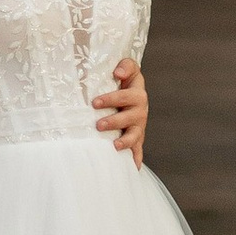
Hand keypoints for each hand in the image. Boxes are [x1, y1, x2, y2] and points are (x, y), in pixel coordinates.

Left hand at [94, 53, 147, 168]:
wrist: (133, 94)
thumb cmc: (124, 81)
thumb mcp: (127, 69)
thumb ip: (125, 66)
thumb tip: (117, 73)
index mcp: (137, 93)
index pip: (125, 96)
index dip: (111, 99)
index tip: (95, 103)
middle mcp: (140, 111)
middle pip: (129, 117)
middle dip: (114, 121)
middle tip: (98, 125)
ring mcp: (139, 126)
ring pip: (135, 136)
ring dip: (125, 141)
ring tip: (114, 145)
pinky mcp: (137, 139)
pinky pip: (138, 151)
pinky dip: (136, 159)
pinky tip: (132, 169)